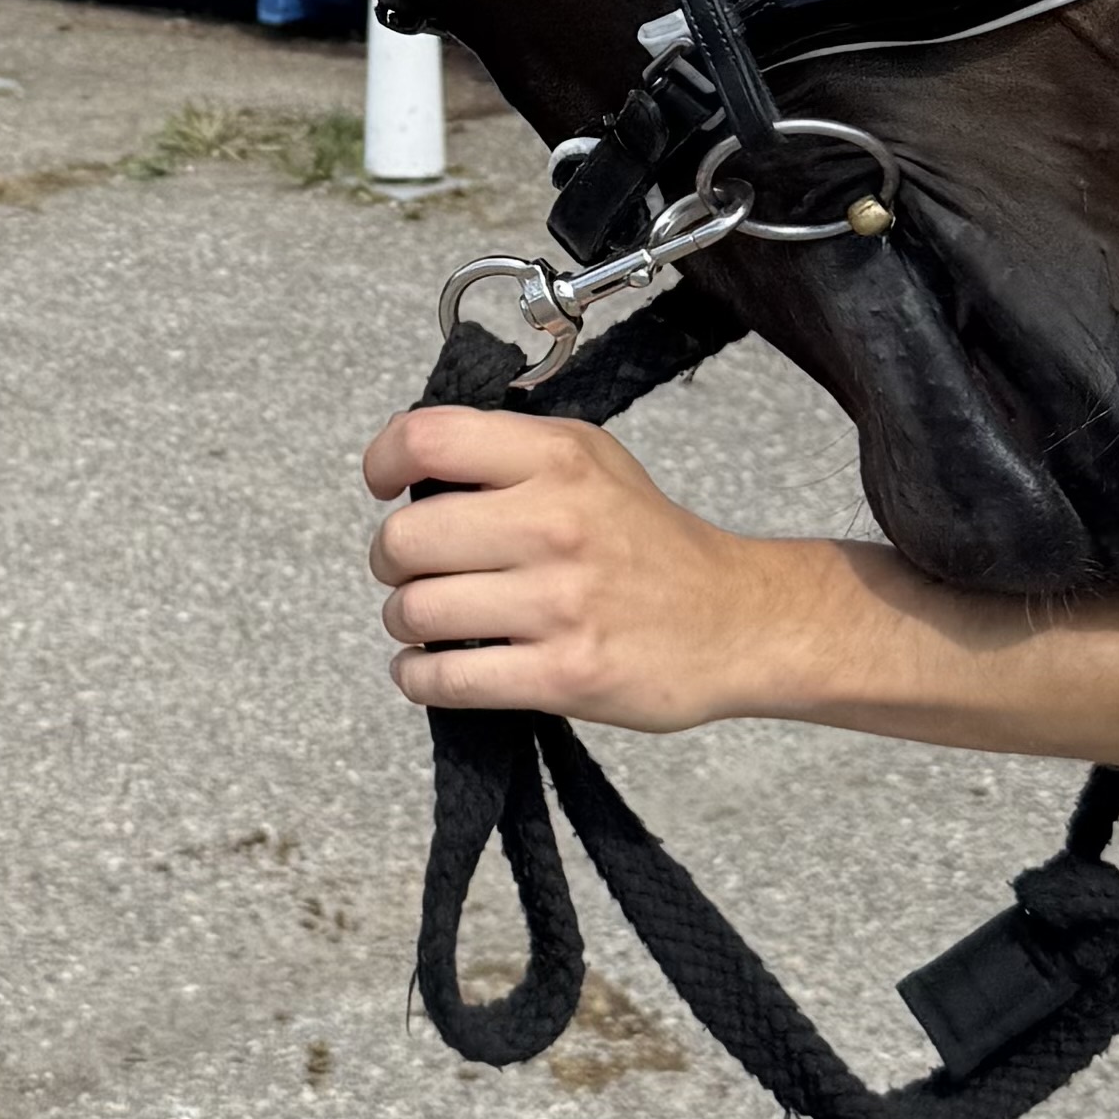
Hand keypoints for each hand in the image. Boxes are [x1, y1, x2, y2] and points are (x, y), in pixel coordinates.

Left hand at [358, 403, 801, 730]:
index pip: (426, 440)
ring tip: (425, 623)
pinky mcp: (564, 675)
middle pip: (405, 539)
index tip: (383, 485)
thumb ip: (507, 452)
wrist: (734, 621)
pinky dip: (419, 678)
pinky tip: (428, 670)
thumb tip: (412, 465)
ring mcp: (560, 603)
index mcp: (558, 458)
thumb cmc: (651, 541)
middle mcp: (556, 523)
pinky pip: (446, 679)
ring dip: (403, 623)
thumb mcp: (591, 459)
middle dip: (389, 561)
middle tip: (406, 570)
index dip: (383, 462)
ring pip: (415, 612)